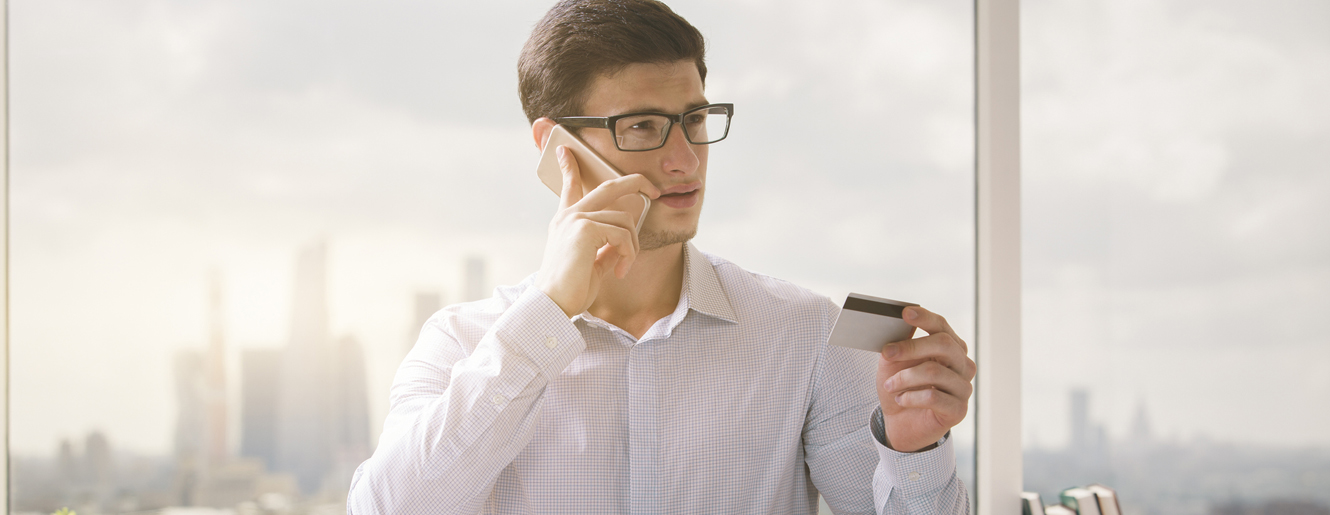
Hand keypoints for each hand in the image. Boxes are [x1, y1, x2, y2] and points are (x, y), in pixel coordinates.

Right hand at [537, 146, 659, 316]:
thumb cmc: (570, 288)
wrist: (553, 303)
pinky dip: (628, 253)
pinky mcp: (585, 229)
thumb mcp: (592, 264)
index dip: (569, 167)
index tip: (566, 151)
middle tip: (654, 190)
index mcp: (567, 221)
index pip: (570, 186)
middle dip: (636, 182)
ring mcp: (576, 219)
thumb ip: (606, 248)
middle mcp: (569, 215)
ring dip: (632, 245)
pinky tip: (620, 271)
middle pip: (610, 186)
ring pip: (624, 220)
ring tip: (624, 266)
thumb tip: (624, 242)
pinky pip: (622, 234)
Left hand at [876, 306, 975, 451]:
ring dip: (904, 378)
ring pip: (934, 372)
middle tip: (887, 353)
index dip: (924, 318)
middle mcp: (962, 365)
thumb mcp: (895, 362)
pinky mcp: (958, 410)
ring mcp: (963, 387)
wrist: (900, 423)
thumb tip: (899, 322)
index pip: (941, 326)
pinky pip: (933, 396)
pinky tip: (900, 400)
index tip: (904, 312)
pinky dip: (910, 397)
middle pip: (943, 344)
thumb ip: (900, 342)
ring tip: (889, 386)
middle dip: (911, 347)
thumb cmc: (900, 387)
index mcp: (949, 347)